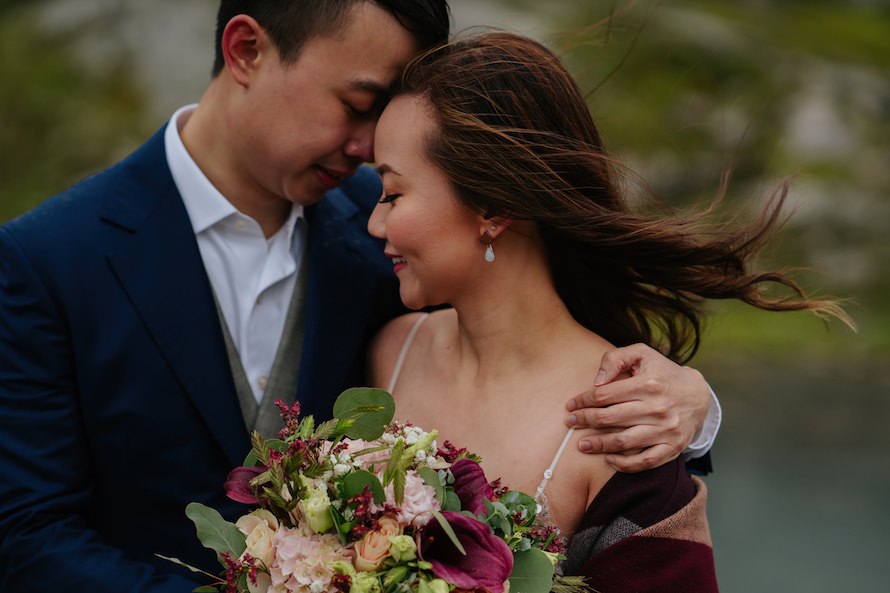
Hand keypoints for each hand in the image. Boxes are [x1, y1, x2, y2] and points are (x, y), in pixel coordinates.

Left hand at [565, 343, 709, 471]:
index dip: (583, 400)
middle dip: (585, 421)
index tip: (571, 405)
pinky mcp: (674, 447)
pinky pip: (646, 461)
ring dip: (599, 444)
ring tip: (582, 445)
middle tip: (570, 423)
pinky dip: (625, 464)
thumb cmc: (661, 372)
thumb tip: (596, 381)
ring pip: (625, 442)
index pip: (605, 395)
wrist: (697, 394)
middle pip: (611, 418)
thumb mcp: (641, 354)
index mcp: (648, 383)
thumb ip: (615, 359)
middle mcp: (659, 407)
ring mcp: (667, 430)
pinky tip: (609, 459)